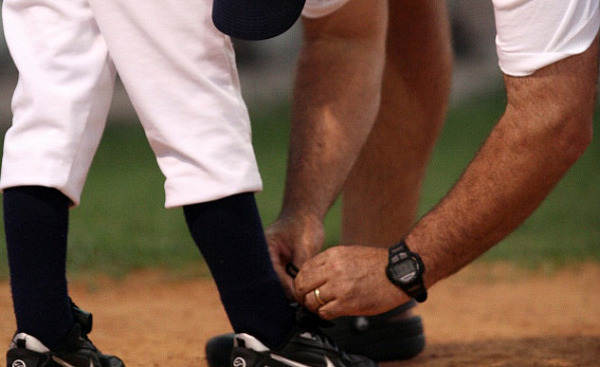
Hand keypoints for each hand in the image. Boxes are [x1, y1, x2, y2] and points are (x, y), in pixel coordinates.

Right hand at [265, 214, 324, 299]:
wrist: (306, 213)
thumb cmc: (304, 225)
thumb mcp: (305, 247)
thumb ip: (300, 268)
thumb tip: (299, 292)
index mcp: (265, 249)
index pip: (272, 275)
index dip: (286, 288)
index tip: (300, 297)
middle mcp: (264, 257)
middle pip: (272, 282)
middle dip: (287, 291)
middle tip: (303, 300)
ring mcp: (272, 262)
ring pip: (278, 283)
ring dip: (290, 289)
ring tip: (305, 296)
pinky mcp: (280, 265)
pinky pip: (284, 279)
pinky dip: (293, 283)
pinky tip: (304, 289)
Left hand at [293, 245, 410, 318]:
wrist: (399, 273)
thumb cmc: (377, 265)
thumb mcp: (349, 254)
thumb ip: (330, 263)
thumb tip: (313, 277)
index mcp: (332, 255)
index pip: (303, 270)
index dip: (302, 282)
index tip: (306, 288)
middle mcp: (333, 269)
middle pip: (302, 285)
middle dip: (302, 295)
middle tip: (308, 300)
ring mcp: (339, 286)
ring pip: (311, 300)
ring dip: (314, 306)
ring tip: (322, 307)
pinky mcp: (347, 303)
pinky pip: (324, 312)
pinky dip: (324, 314)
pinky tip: (333, 311)